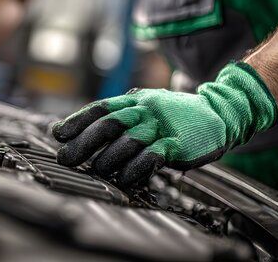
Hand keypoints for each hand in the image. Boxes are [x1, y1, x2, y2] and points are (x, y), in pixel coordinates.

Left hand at [52, 62, 277, 186]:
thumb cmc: (176, 114)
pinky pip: (152, 157)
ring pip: (128, 141)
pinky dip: (135, 169)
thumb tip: (86, 125)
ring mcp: (162, 126)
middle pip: (108, 124)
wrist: (219, 113)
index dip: (77, 120)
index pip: (100, 107)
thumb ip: (122, 113)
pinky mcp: (177, 144)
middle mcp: (145, 110)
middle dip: (83, 141)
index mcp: (135, 100)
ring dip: (108, 158)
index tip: (57, 133)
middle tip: (66, 157)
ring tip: (95, 170)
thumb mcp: (147, 105)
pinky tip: (124, 178)